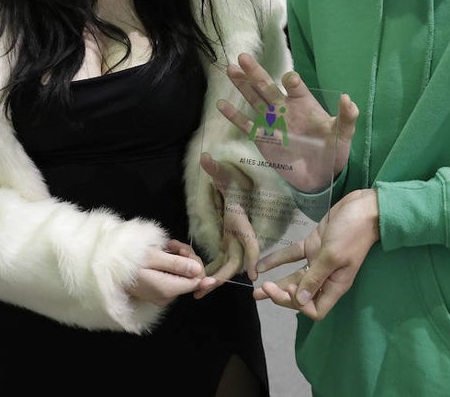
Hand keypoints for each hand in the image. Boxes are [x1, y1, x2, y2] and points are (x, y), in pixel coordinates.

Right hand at [125, 239, 204, 306]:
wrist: (109, 269)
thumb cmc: (128, 261)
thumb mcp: (154, 257)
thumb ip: (178, 264)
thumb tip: (199, 270)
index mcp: (168, 289)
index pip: (197, 280)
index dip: (195, 263)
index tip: (182, 250)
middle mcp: (167, 296)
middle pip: (190, 277)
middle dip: (186, 258)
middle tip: (173, 245)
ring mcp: (162, 295)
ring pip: (183, 275)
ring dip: (179, 258)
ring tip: (167, 246)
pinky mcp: (158, 291)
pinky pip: (173, 277)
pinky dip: (172, 264)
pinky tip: (164, 253)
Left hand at [194, 153, 260, 298]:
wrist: (235, 184)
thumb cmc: (232, 180)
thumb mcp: (224, 174)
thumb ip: (216, 168)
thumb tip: (206, 157)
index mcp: (241, 221)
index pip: (251, 241)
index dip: (252, 256)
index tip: (253, 274)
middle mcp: (239, 234)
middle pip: (236, 261)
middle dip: (223, 276)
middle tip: (204, 286)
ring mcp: (233, 240)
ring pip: (227, 266)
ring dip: (213, 279)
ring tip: (196, 292)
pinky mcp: (226, 243)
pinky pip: (219, 262)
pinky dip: (210, 272)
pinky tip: (196, 283)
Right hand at [218, 53, 357, 191]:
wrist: (320, 177)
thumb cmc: (333, 152)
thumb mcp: (343, 135)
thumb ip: (347, 118)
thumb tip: (348, 99)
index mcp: (304, 104)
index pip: (296, 87)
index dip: (292, 82)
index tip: (289, 80)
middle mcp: (285, 108)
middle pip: (267, 87)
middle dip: (256, 72)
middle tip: (243, 57)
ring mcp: (272, 122)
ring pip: (254, 99)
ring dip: (243, 85)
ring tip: (230, 70)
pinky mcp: (263, 139)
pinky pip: (246, 125)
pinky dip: (234, 115)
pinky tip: (222, 104)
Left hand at [253, 189, 378, 319]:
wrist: (363, 208)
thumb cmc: (352, 233)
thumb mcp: (333, 256)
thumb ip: (315, 278)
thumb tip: (300, 301)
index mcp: (335, 284)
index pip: (315, 309)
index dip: (299, 305)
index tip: (288, 290)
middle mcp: (325, 277)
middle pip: (301, 295)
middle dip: (282, 296)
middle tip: (262, 291)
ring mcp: (318, 260)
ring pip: (294, 277)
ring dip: (277, 283)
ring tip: (256, 290)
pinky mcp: (313, 245)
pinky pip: (292, 256)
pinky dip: (277, 261)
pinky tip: (262, 265)